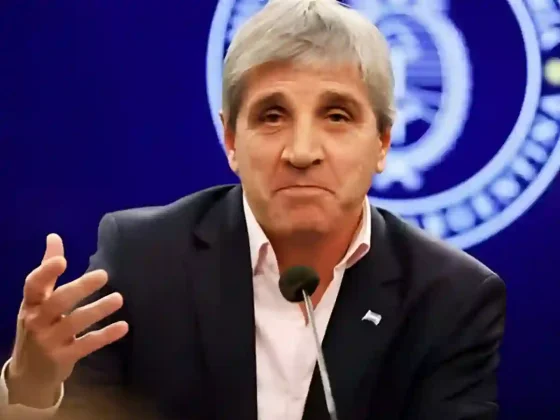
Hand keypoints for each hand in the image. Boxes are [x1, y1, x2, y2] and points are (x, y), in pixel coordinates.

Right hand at [7, 233, 128, 407]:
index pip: (34, 285)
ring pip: (74, 323)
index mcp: (31, 303)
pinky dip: (105, 336)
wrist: (29, 373)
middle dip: (79, 288)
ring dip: (97, 310)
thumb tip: (54, 237)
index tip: (62, 260)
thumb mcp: (38, 300)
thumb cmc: (38, 326)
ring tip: (119, 298)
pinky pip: (86, 345)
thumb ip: (48, 269)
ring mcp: (49, 341)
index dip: (46, 272)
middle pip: (58, 302)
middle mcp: (37, 321)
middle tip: (103, 274)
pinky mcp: (63, 358)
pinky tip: (123, 326)